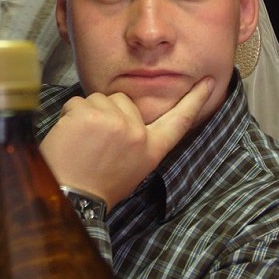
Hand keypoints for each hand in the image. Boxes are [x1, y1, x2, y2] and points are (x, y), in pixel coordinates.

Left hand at [40, 77, 214, 211]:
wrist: (71, 197)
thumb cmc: (98, 185)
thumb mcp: (133, 167)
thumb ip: (140, 141)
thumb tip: (133, 118)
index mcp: (151, 148)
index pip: (179, 121)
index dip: (195, 100)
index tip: (209, 81)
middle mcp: (138, 134)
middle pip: (123, 100)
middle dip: (107, 112)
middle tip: (95, 142)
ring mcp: (115, 122)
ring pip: (98, 98)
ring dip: (85, 114)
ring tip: (81, 142)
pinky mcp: (91, 115)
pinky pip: (77, 102)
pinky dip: (68, 115)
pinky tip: (70, 137)